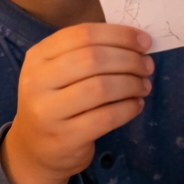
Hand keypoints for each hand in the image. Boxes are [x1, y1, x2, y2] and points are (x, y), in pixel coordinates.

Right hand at [1, 23, 153, 183]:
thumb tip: (137, 42)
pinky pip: (106, 117)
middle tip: (147, 66)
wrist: (36, 149)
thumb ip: (89, 52)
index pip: (82, 34)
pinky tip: (136, 105)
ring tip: (144, 86)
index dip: (119, 35)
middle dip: (129, 60)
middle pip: (93, 59)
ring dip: (131, 84)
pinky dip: (128, 108)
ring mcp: (48, 112)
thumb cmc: (57, 101)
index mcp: (38, 56)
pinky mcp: (64, 138)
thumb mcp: (59, 72)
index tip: (144, 41)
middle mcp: (37, 81)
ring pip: (101, 88)